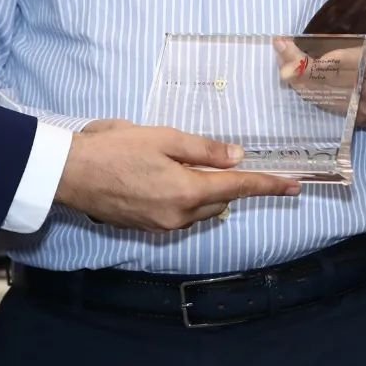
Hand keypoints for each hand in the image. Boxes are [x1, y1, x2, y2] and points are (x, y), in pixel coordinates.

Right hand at [55, 121, 299, 229]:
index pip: (238, 188)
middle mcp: (179, 216)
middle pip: (219, 200)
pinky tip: (169, 175)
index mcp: (187, 192)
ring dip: (205, 189)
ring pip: (200, 208)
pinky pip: (180, 213)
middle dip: (229, 182)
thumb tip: (237, 157)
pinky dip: (186, 196)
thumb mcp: (164, 138)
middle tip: (227, 158)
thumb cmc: (115, 148)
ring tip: (188, 161)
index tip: (295, 185)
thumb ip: (204, 149)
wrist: (70, 173)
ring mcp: (161, 225)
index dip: (268, 184)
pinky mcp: (147, 227)